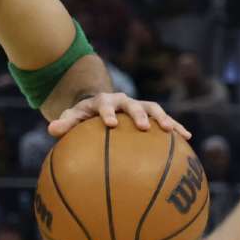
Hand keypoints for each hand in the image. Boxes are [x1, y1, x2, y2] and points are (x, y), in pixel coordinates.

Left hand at [47, 92, 190, 138]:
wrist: (101, 107)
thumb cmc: (84, 116)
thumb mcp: (72, 117)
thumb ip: (65, 123)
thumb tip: (51, 130)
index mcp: (104, 101)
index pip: (105, 104)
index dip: (107, 112)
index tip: (109, 123)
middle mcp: (124, 101)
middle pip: (133, 105)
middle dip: (139, 114)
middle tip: (144, 127)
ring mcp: (140, 107)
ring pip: (154, 109)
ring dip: (163, 118)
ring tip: (171, 130)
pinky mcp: (152, 115)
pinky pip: (166, 121)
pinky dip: (176, 127)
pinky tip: (188, 138)